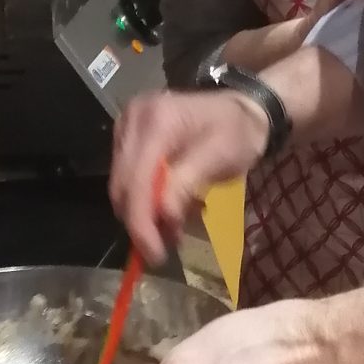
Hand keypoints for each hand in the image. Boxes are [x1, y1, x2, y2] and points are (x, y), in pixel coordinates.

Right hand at [111, 88, 270, 263]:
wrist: (242, 108)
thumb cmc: (236, 133)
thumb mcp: (219, 158)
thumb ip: (186, 185)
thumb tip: (163, 217)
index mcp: (158, 120)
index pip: (137, 180)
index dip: (141, 222)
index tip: (155, 255)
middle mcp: (134, 119)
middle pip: (122, 184)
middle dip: (143, 221)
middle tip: (170, 243)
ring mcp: (127, 125)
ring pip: (122, 184)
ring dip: (145, 212)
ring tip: (175, 225)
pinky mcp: (127, 135)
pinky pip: (127, 176)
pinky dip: (146, 198)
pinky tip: (169, 203)